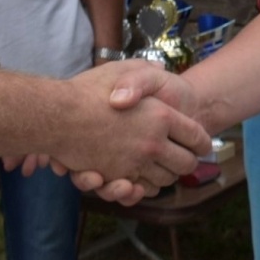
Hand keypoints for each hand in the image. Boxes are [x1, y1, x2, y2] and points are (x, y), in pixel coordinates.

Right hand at [43, 61, 208, 200]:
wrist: (56, 114)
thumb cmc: (89, 89)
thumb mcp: (124, 68)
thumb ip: (146, 72)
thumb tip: (161, 69)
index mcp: (162, 116)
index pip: (197, 136)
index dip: (203, 141)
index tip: (203, 144)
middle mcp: (153, 143)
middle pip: (186, 163)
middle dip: (188, 162)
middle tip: (186, 157)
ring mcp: (134, 163)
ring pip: (165, 180)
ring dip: (167, 176)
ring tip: (163, 167)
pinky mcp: (114, 177)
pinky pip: (140, 190)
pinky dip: (143, 188)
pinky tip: (140, 179)